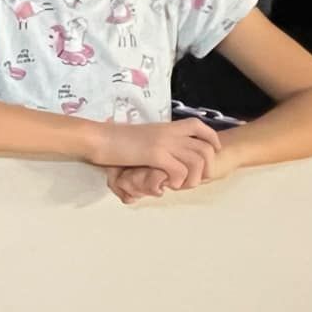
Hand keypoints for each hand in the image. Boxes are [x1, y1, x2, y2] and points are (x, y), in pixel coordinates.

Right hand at [108, 138, 239, 203]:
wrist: (99, 139)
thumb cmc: (114, 140)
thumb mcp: (141, 138)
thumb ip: (155, 144)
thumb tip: (162, 157)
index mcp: (165, 127)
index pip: (198, 126)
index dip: (211, 138)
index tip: (213, 150)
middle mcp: (168, 133)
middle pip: (204, 148)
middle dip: (207, 166)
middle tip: (198, 178)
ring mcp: (163, 143)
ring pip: (196, 162)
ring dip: (193, 178)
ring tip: (181, 185)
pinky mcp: (155, 155)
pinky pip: (179, 171)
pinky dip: (177, 181)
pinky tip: (166, 184)